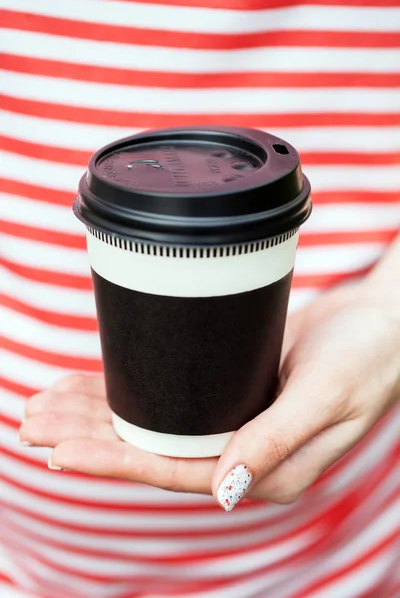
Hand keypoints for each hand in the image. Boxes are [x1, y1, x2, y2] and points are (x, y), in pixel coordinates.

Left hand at [19, 285, 399, 510]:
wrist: (381, 323)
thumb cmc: (366, 360)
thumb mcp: (326, 399)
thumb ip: (274, 441)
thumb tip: (224, 488)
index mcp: (266, 469)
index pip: (175, 471)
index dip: (115, 463)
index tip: (62, 452)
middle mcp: (243, 452)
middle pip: (151, 450)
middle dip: (90, 439)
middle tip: (33, 424)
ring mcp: (232, 420)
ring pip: (152, 424)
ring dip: (98, 415)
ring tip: (45, 407)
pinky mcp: (227, 389)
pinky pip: (168, 396)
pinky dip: (129, 391)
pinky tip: (93, 385)